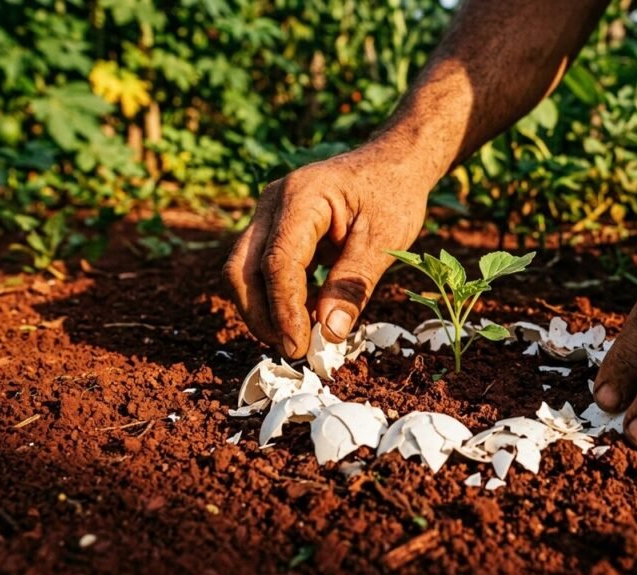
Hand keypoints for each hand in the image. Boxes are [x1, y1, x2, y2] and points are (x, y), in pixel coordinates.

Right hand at [223, 145, 433, 357]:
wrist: (394, 163)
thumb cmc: (393, 194)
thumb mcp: (385, 240)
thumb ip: (354, 284)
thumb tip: (329, 334)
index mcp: (302, 197)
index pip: (277, 262)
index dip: (283, 309)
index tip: (299, 346)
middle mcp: (274, 202)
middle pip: (242, 268)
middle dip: (261, 315)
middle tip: (294, 349)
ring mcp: (269, 214)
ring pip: (244, 271)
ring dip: (265, 310)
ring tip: (302, 338)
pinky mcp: (275, 229)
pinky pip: (261, 269)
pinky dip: (277, 298)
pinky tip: (306, 318)